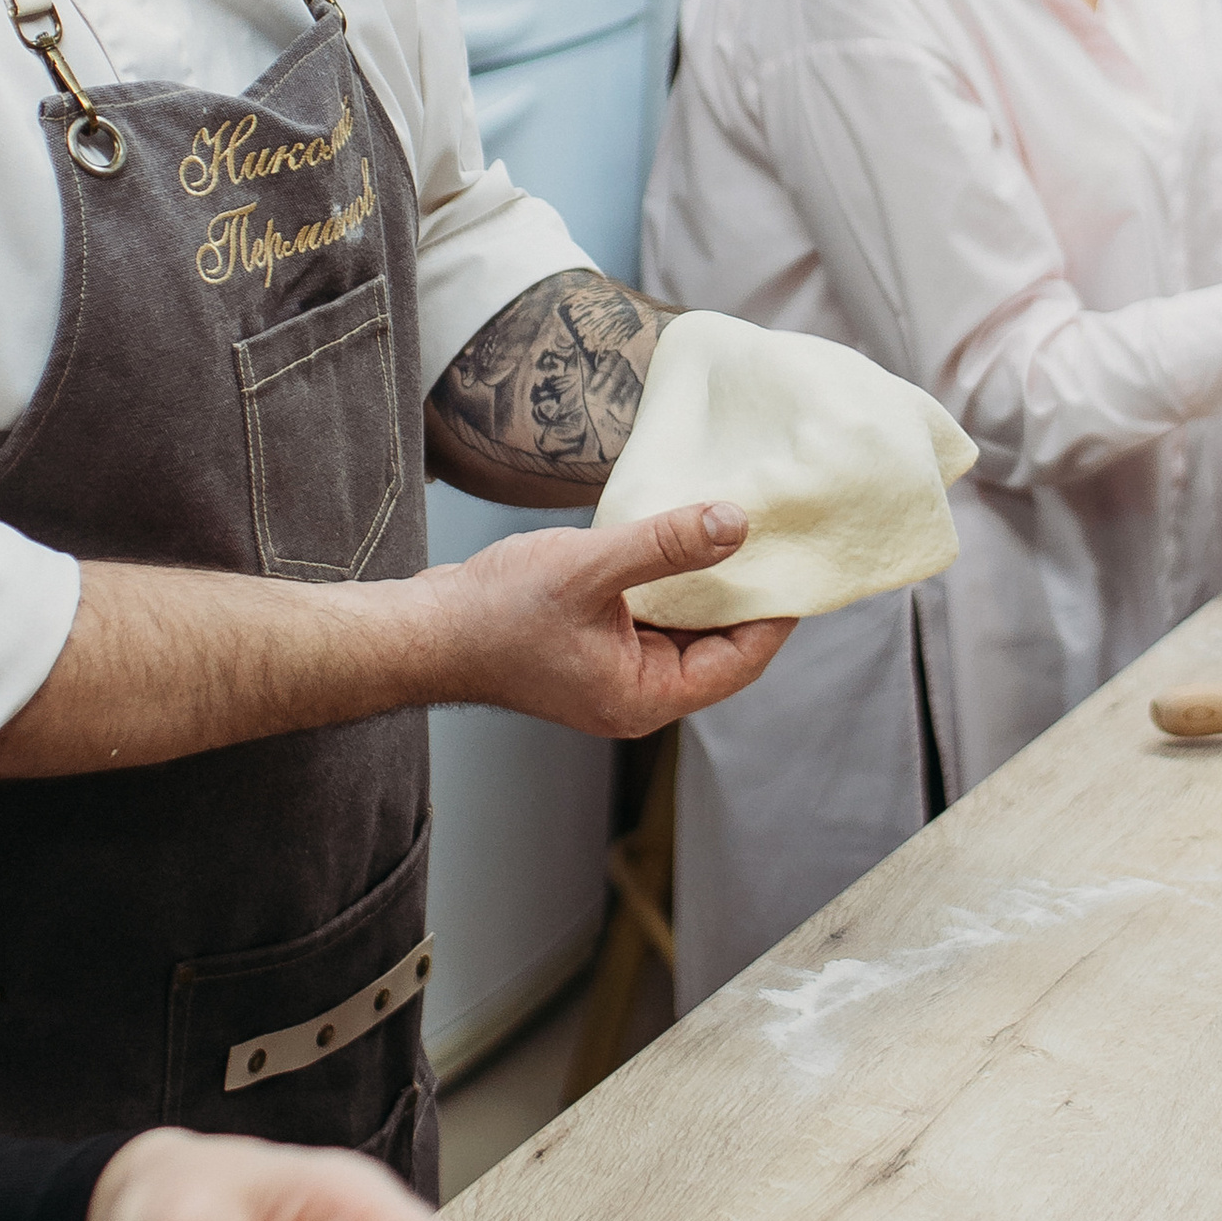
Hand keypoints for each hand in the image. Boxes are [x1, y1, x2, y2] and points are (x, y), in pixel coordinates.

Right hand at [418, 501, 792, 737]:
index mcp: (645, 697)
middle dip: (743, 593)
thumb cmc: (494, 613)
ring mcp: (614, 675)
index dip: (775, 613)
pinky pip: (651, 618)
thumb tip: (736, 523)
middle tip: (775, 536)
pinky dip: (669, 582)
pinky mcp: (594, 651)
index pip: (740, 660)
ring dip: (704, 583)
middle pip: (718, 646)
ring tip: (734, 528)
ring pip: (683, 629)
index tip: (800, 562)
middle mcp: (637, 695)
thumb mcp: (589, 568)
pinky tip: (677, 539)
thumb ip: (665, 546)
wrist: (421, 630)